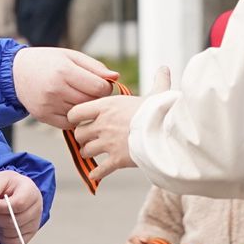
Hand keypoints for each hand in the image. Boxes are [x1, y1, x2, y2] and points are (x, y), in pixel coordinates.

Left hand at [0, 170, 42, 243]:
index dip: (0, 207)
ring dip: (0, 227)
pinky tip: (0, 230)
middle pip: (15, 221)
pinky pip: (17, 243)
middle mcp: (37, 208)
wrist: (16, 191)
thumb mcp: (0, 179)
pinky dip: (5, 239)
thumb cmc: (8, 185)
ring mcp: (35, 222)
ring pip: (14, 233)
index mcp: (31, 191)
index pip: (18, 204)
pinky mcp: (30, 234)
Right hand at [12, 47, 116, 127]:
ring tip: (78, 96)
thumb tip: (116, 77)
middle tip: (91, 91)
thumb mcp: (70, 56)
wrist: (16, 72)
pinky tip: (69, 105)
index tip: (101, 84)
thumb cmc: (47, 61)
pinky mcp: (43, 116)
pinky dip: (74, 118)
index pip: (99, 88)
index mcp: (64, 71)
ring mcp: (49, 105)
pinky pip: (69, 124)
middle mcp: (56, 89)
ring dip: (85, 107)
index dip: (105, 87)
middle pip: (91, 102)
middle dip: (96, 98)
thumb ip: (94, 66)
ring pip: (81, 114)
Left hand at [66, 66, 170, 184]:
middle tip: (87, 137)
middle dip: (82, 136)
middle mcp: (103, 125)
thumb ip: (158, 81)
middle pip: (79, 133)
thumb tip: (165, 68)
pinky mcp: (117, 160)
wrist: (166, 132)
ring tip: (92, 153)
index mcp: (107, 106)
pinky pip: (100, 169)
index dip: (76, 116)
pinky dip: (96, 173)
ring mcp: (108, 143)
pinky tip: (94, 175)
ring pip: (86, 151)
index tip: (82, 119)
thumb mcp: (157, 93)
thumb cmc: (160, 110)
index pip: (77, 111)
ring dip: (88, 153)